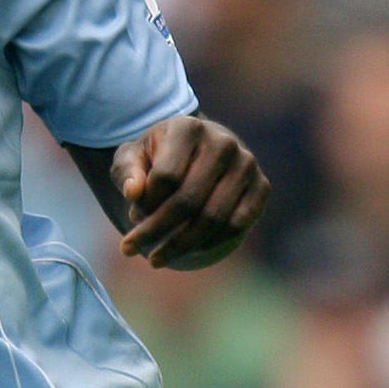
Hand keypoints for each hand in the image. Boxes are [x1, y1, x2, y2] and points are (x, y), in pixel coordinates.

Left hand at [111, 115, 267, 268]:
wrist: (199, 152)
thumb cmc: (159, 158)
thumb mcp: (133, 157)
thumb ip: (127, 171)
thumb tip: (133, 192)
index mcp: (189, 128)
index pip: (165, 177)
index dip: (145, 204)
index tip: (132, 216)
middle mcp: (223, 142)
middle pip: (188, 201)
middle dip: (156, 231)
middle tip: (129, 250)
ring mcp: (246, 164)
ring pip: (212, 218)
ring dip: (180, 245)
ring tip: (154, 259)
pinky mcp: (262, 186)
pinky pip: (235, 226)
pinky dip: (209, 244)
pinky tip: (187, 250)